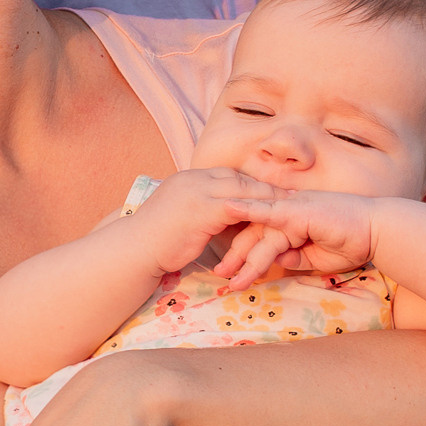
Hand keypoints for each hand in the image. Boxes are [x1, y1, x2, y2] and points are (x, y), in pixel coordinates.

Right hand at [138, 165, 277, 273]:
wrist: (134, 250)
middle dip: (265, 187)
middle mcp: (193, 179)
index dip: (251, 184)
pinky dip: (257, 212)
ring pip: (242, 189)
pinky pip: (238, 207)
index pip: (227, 175)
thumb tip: (221, 218)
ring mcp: (197, 191)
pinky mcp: (202, 209)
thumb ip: (200, 211)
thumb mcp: (180, 217)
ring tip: (289, 207)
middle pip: (238, 178)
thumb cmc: (155, 241)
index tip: (272, 192)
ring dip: (267, 198)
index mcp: (188, 179)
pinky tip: (273, 221)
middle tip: (290, 195)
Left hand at [209, 187, 376, 287]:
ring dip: (241, 254)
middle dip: (234, 256)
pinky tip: (230, 208)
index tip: (226, 271)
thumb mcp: (317, 258)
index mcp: (290, 220)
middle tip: (218, 275)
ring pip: (259, 232)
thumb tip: (278, 263)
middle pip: (252, 233)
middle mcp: (287, 210)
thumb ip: (296, 258)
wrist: (377, 231)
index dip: (242, 253)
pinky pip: (269, 209)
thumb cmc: (353, 242)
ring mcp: (292, 207)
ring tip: (226, 275)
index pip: (259, 236)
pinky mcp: (298, 209)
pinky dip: (249, 209)